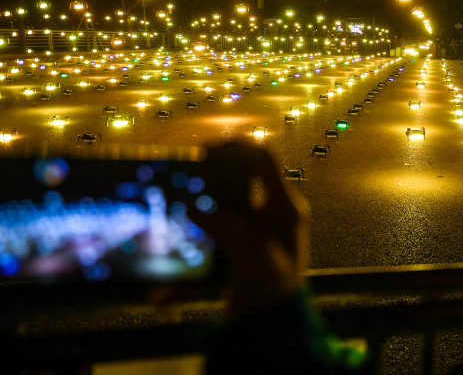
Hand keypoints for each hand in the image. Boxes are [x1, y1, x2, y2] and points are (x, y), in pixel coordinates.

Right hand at [188, 142, 308, 315]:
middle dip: (208, 180)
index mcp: (284, 206)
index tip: (203, 152)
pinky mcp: (237, 253)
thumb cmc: (274, 291)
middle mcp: (271, 214)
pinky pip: (209, 246)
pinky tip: (162, 293)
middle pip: (237, 180)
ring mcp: (254, 232)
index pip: (263, 157)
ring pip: (218, 211)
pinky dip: (189, 263)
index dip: (235, 146)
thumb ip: (225, 225)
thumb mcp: (251, 253)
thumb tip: (193, 208)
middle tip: (182, 181)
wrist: (273, 332)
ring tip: (172, 215)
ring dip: (195, 216)